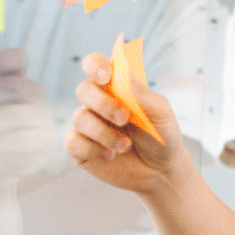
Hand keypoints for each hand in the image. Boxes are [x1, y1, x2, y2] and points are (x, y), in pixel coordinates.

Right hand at [66, 51, 183, 193]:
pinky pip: (72, 142)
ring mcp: (88, 125)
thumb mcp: (161, 112)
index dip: (95, 65)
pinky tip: (110, 156)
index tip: (107, 76)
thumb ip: (142, 94)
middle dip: (103, 104)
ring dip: (104, 133)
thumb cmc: (162, 135)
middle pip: (84, 90)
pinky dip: (92, 149)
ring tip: (125, 145)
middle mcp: (98, 103)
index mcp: (116, 87)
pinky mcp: (81, 148)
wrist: (161, 170)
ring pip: (79, 118)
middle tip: (124, 118)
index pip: (96, 65)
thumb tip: (119, 78)